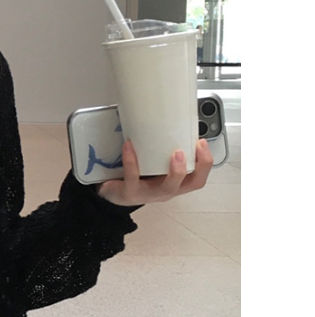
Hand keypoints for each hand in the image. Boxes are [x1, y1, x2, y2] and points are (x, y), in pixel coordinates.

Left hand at [96, 139, 213, 206]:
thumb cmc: (136, 177)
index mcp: (175, 183)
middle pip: (192, 184)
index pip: (199, 178)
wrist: (112, 192)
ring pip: (167, 187)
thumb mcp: (153, 165)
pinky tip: (129, 146)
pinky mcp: (130, 193)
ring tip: (174, 153)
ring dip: (174, 171)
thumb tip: (166, 121)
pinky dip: (132, 160)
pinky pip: (133, 177)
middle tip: (188, 149)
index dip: (205, 163)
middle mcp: (167, 190)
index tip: (201, 143)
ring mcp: (150, 194)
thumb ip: (162, 151)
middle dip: (197, 167)